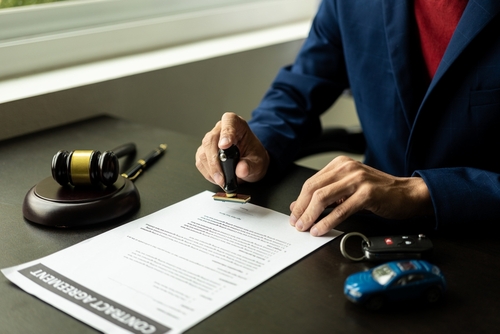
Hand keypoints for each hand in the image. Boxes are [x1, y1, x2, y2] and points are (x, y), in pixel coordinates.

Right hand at [195, 112, 269, 187]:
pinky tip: (217, 178)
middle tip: (222, 176)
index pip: (228, 122)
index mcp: (236, 124)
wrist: (250, 162)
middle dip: (215, 161)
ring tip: (222, 181)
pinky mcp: (204, 152)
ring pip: (203, 153)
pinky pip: (200, 162)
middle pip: (210, 140)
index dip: (226, 133)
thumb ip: (251, 165)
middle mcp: (220, 129)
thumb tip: (241, 170)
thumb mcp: (258, 162)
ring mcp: (211, 141)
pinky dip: (208, 173)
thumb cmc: (253, 156)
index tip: (225, 145)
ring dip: (211, 170)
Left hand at [289, 156, 433, 235]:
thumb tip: (300, 205)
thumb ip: (326, 196)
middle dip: (301, 209)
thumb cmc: (379, 192)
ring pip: (323, 197)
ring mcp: (357, 179)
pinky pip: (341, 209)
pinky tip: (320, 229)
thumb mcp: (348, 190)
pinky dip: (327, 221)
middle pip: (313, 188)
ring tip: (305, 228)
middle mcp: (347, 168)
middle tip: (297, 224)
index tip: (294, 215)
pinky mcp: (367, 193)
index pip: (311, 182)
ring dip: (311, 215)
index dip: (299, 201)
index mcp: (340, 164)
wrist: (408, 193)